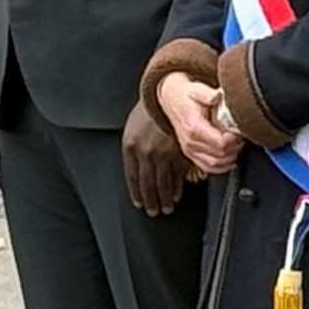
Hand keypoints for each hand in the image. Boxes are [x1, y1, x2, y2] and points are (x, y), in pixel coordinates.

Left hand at [121, 100, 195, 216]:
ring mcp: (162, 154)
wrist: (167, 96)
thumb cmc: (149, 111)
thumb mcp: (133, 128)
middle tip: (153, 212)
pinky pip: (177, 177)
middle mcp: (144, 153)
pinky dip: (176, 188)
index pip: (131, 177)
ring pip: (162, 184)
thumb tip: (137, 170)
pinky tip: (176, 195)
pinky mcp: (178, 153)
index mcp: (129, 147)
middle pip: (146, 185)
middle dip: (150, 201)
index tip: (139, 203)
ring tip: (166, 209)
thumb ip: (133, 149)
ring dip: (164, 199)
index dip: (136, 193)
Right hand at [158, 72, 243, 175]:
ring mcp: (189, 150)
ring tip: (237, 146)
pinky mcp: (190, 153)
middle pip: (220, 155)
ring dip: (230, 158)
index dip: (234, 140)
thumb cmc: (187, 95)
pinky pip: (207, 167)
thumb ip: (208, 94)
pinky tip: (230, 160)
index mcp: (194, 128)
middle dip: (235, 148)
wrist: (172, 99)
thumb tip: (217, 95)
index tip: (240, 131)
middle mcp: (190, 142)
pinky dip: (221, 167)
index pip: (220, 143)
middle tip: (242, 137)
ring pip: (214, 164)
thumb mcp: (197, 89)